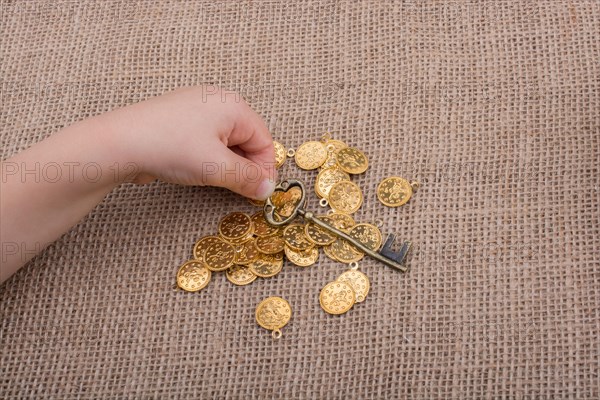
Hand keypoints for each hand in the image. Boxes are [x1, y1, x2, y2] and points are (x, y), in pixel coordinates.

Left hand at [100, 86, 276, 199]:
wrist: (119, 143)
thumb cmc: (170, 148)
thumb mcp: (216, 168)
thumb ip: (247, 179)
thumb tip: (268, 188)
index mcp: (233, 106)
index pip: (264, 140)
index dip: (265, 170)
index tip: (260, 193)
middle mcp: (217, 101)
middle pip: (246, 140)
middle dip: (245, 167)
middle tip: (239, 191)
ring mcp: (196, 109)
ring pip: (225, 142)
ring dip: (226, 165)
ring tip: (216, 181)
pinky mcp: (178, 120)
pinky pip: (205, 141)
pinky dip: (208, 158)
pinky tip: (196, 170)